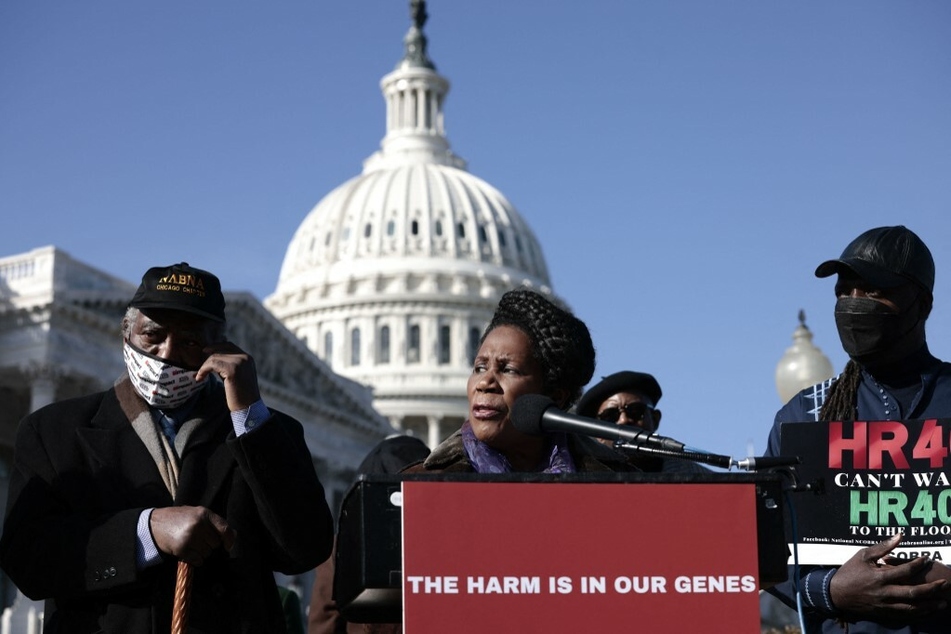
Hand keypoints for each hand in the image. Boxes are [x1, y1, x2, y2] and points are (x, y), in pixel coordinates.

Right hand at [150, 506, 235, 565]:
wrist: (154, 524)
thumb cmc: (179, 518)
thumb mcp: (197, 513)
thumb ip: (214, 523)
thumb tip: (233, 536)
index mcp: (204, 513)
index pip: (225, 529)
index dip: (229, 539)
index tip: (227, 545)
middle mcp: (198, 524)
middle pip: (215, 543)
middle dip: (209, 545)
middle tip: (198, 540)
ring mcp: (190, 537)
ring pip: (207, 553)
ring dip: (201, 552)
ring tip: (191, 544)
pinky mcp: (182, 549)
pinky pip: (198, 560)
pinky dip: (195, 559)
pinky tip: (188, 552)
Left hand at [195, 341, 260, 411]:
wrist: (248, 407)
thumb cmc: (241, 395)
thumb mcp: (237, 376)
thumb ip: (229, 365)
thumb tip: (213, 359)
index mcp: (248, 358)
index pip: (228, 345)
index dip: (215, 347)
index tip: (205, 353)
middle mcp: (245, 358)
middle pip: (221, 349)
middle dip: (208, 355)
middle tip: (200, 365)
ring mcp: (239, 363)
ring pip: (215, 356)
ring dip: (204, 365)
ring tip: (200, 375)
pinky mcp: (232, 370)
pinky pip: (212, 364)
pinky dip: (203, 370)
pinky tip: (200, 378)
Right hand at [830, 532, 948, 622]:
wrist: (837, 594)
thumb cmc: (850, 571)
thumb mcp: (863, 555)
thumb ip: (883, 547)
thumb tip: (900, 536)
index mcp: (879, 577)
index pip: (905, 570)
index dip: (918, 564)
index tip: (926, 559)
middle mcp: (885, 593)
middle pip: (914, 593)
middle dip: (932, 589)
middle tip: (944, 584)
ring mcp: (885, 605)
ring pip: (912, 608)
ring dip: (930, 606)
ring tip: (943, 602)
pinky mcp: (884, 613)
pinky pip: (905, 615)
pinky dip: (919, 614)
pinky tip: (928, 611)